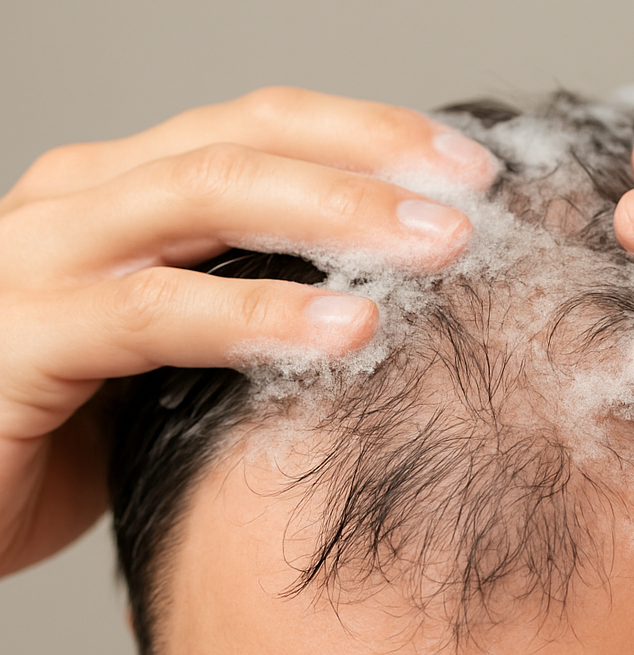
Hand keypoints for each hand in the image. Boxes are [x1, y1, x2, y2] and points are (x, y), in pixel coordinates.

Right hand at [0, 87, 496, 578]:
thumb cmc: (64, 430)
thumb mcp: (170, 358)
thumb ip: (240, 320)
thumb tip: (369, 320)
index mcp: (123, 193)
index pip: (261, 131)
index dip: (370, 137)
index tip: (470, 174)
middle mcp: (82, 201)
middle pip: (247, 142)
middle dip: (372, 161)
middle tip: (474, 200)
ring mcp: (43, 258)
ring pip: (206, 198)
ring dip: (338, 216)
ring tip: (438, 249)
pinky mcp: (23, 337)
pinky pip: (157, 313)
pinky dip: (258, 318)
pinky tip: (346, 333)